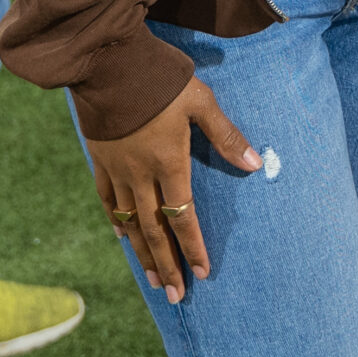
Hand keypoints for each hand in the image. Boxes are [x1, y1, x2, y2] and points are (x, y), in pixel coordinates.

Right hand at [83, 77, 259, 303]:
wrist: (109, 62)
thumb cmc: (161, 78)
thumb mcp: (201, 101)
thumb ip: (226, 136)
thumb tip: (256, 165)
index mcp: (169, 162)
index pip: (183, 216)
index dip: (193, 246)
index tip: (202, 272)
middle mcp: (142, 174)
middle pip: (155, 229)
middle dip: (168, 264)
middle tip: (176, 294)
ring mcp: (118, 169)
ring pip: (130, 222)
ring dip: (142, 253)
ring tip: (153, 280)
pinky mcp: (100, 159)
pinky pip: (108, 200)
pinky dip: (116, 221)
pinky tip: (123, 237)